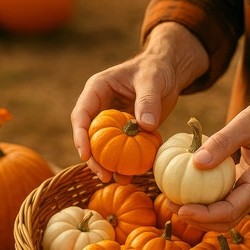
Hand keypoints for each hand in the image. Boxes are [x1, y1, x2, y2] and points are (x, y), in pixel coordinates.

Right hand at [71, 22, 208, 183]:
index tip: (85, 155)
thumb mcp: (153, 80)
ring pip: (104, 147)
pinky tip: (132, 176)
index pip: (81, 115)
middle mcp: (100, 108)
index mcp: (97, 90)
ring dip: (108, 165)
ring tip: (117, 180)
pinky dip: (126, 163)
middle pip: (89, 136)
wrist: (169, 72)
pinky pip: (122, 150)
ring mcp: (113, 122)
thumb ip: (148, 101)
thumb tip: (145, 126)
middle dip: (93, 158)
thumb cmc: (157, 69)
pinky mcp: (126, 132)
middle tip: (103, 175)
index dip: (80, 136)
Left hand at [169, 77, 249, 231]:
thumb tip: (196, 163)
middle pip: (226, 221)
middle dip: (197, 219)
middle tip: (171, 206)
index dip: (203, 215)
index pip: (230, 211)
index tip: (181, 209)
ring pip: (225, 215)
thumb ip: (223, 142)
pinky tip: (187, 191)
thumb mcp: (247, 122)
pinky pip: (225, 202)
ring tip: (174, 201)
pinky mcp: (247, 188)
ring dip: (200, 214)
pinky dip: (206, 202)